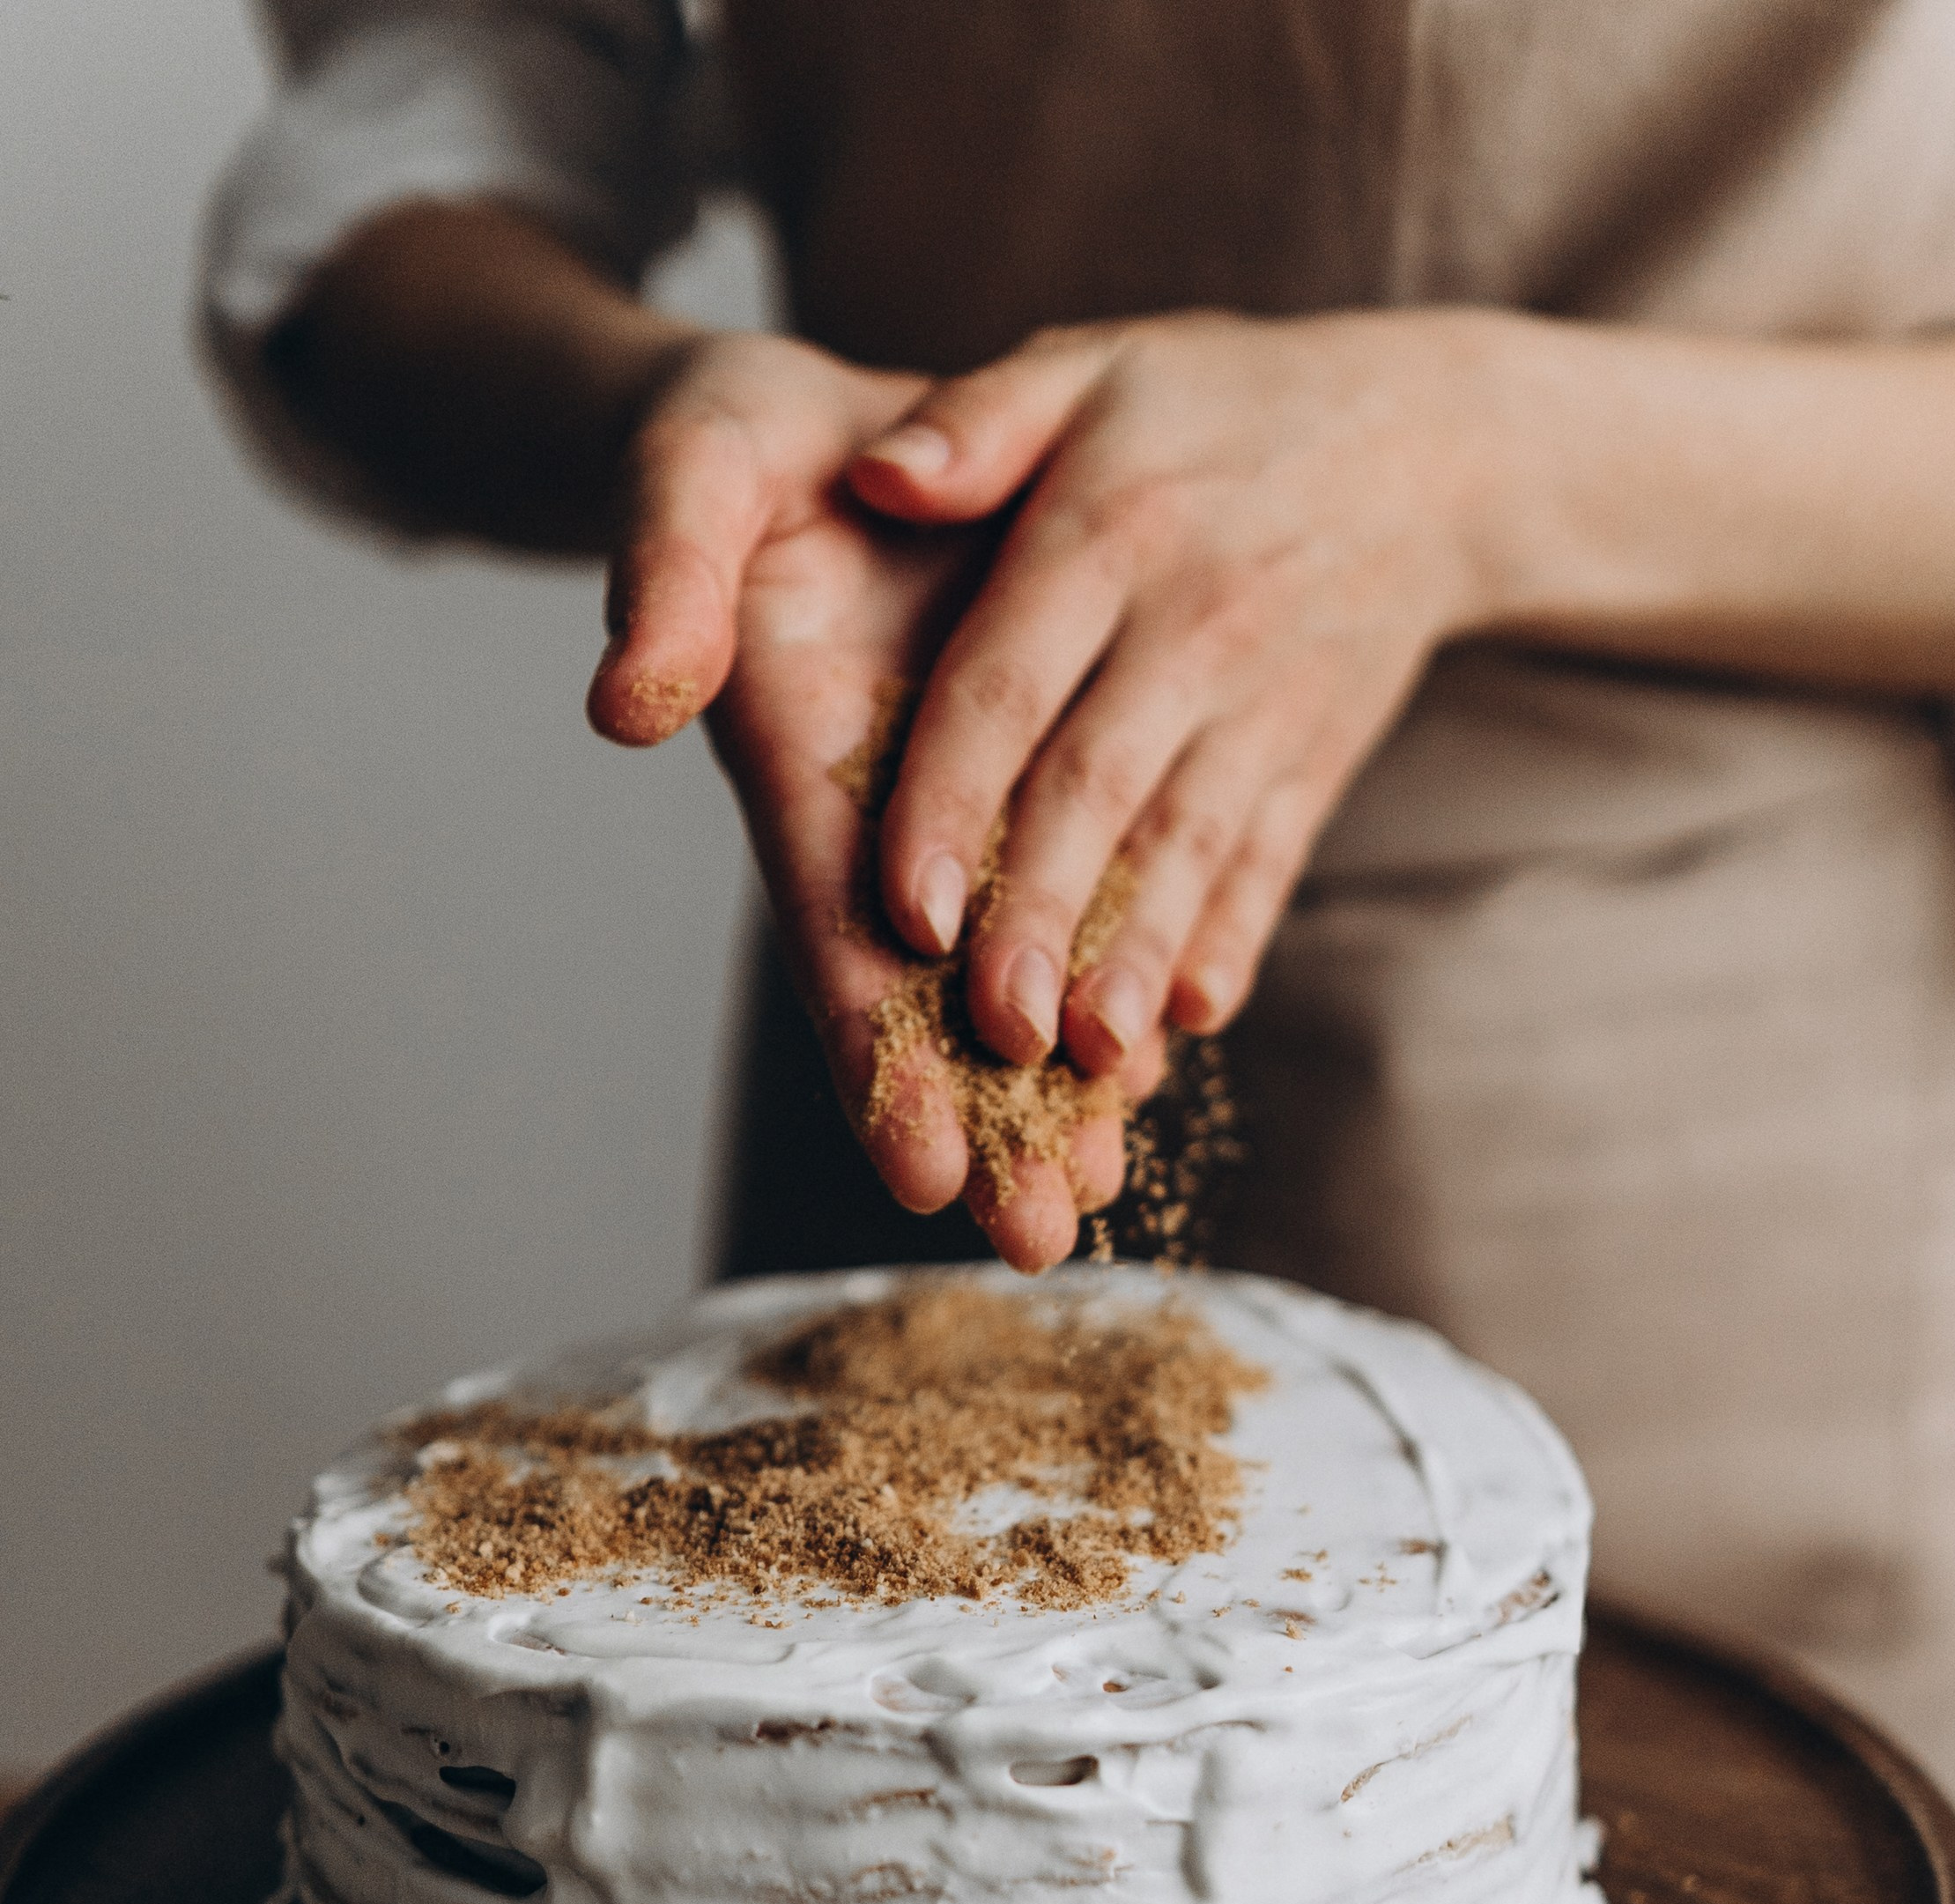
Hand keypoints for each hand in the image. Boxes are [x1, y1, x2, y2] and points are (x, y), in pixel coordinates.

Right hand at [589, 331, 1131, 1267]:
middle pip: (925, 994)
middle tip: (1031, 1240)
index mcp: (795, 757)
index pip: (836, 926)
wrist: (826, 429)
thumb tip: (627, 704)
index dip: (878, 1048)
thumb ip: (667, 575)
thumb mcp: (693, 467)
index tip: (921, 1165)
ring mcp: (943, 809)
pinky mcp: (1009, 782)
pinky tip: (1143, 1079)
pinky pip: (1065, 901)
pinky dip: (1097, 983)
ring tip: (1089, 1203)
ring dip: (1043, 1092)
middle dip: (978, 1120)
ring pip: (999, 970)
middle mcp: (873, 811)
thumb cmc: (745, 445)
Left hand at [843, 310, 1508, 1075]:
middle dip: (1040, 918)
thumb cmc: (1215, 409)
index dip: (951, 800)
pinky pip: (1272, 860)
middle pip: (1097, 792)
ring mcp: (1264, 702)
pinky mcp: (1315, 758)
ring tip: (1085, 1058)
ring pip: (1187, 848)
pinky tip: (1193, 1021)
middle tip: (990, 1032)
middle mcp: (1191, 624)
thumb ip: (975, 420)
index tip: (904, 911)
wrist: (1432, 446)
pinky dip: (1235, 938)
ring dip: (1136, 958)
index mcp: (1108, 530)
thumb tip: (868, 476)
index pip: (1009, 683)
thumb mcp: (1094, 369)